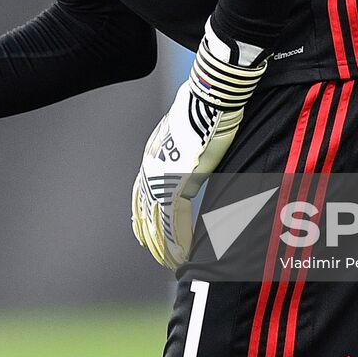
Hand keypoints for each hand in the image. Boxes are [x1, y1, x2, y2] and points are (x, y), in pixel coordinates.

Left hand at [131, 25, 269, 267]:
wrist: (213, 93)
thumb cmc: (212, 106)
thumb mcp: (197, 129)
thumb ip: (195, 148)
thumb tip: (204, 151)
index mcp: (157, 154)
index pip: (144, 192)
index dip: (146, 215)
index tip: (149, 231)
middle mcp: (153, 166)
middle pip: (145, 211)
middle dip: (152, 236)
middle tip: (159, 256)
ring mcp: (161, 175)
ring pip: (155, 221)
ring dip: (163, 246)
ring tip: (170, 263)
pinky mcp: (175, 181)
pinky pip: (171, 221)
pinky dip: (176, 242)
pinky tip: (181, 256)